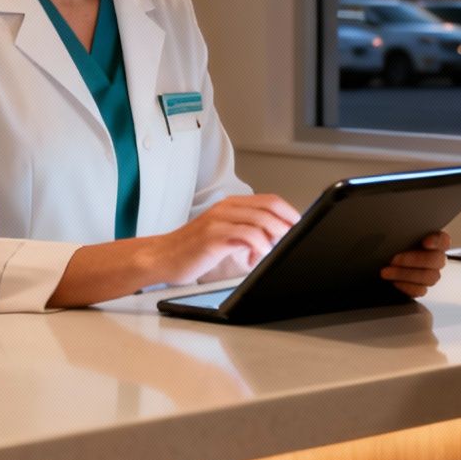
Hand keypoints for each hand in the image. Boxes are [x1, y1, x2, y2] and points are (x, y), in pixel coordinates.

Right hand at [153, 195, 299, 284]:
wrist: (162, 257)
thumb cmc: (192, 248)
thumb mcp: (222, 232)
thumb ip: (245, 229)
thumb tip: (274, 236)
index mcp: (230, 205)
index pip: (269, 200)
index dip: (288, 212)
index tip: (298, 225)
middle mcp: (225, 209)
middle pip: (269, 208)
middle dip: (286, 224)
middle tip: (291, 239)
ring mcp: (219, 221)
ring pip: (261, 221)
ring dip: (275, 237)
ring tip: (274, 250)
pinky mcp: (213, 237)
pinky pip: (246, 237)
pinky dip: (258, 248)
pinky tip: (256, 259)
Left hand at [380, 231, 450, 297]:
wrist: (387, 262)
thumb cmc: (397, 245)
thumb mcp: (400, 236)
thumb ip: (405, 234)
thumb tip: (395, 232)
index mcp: (435, 242)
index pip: (443, 240)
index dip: (437, 242)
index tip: (425, 242)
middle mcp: (436, 258)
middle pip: (436, 260)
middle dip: (414, 260)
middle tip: (394, 259)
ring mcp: (431, 274)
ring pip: (429, 277)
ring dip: (405, 274)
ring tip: (387, 271)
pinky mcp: (422, 287)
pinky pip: (420, 290)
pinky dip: (406, 286)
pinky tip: (394, 282)